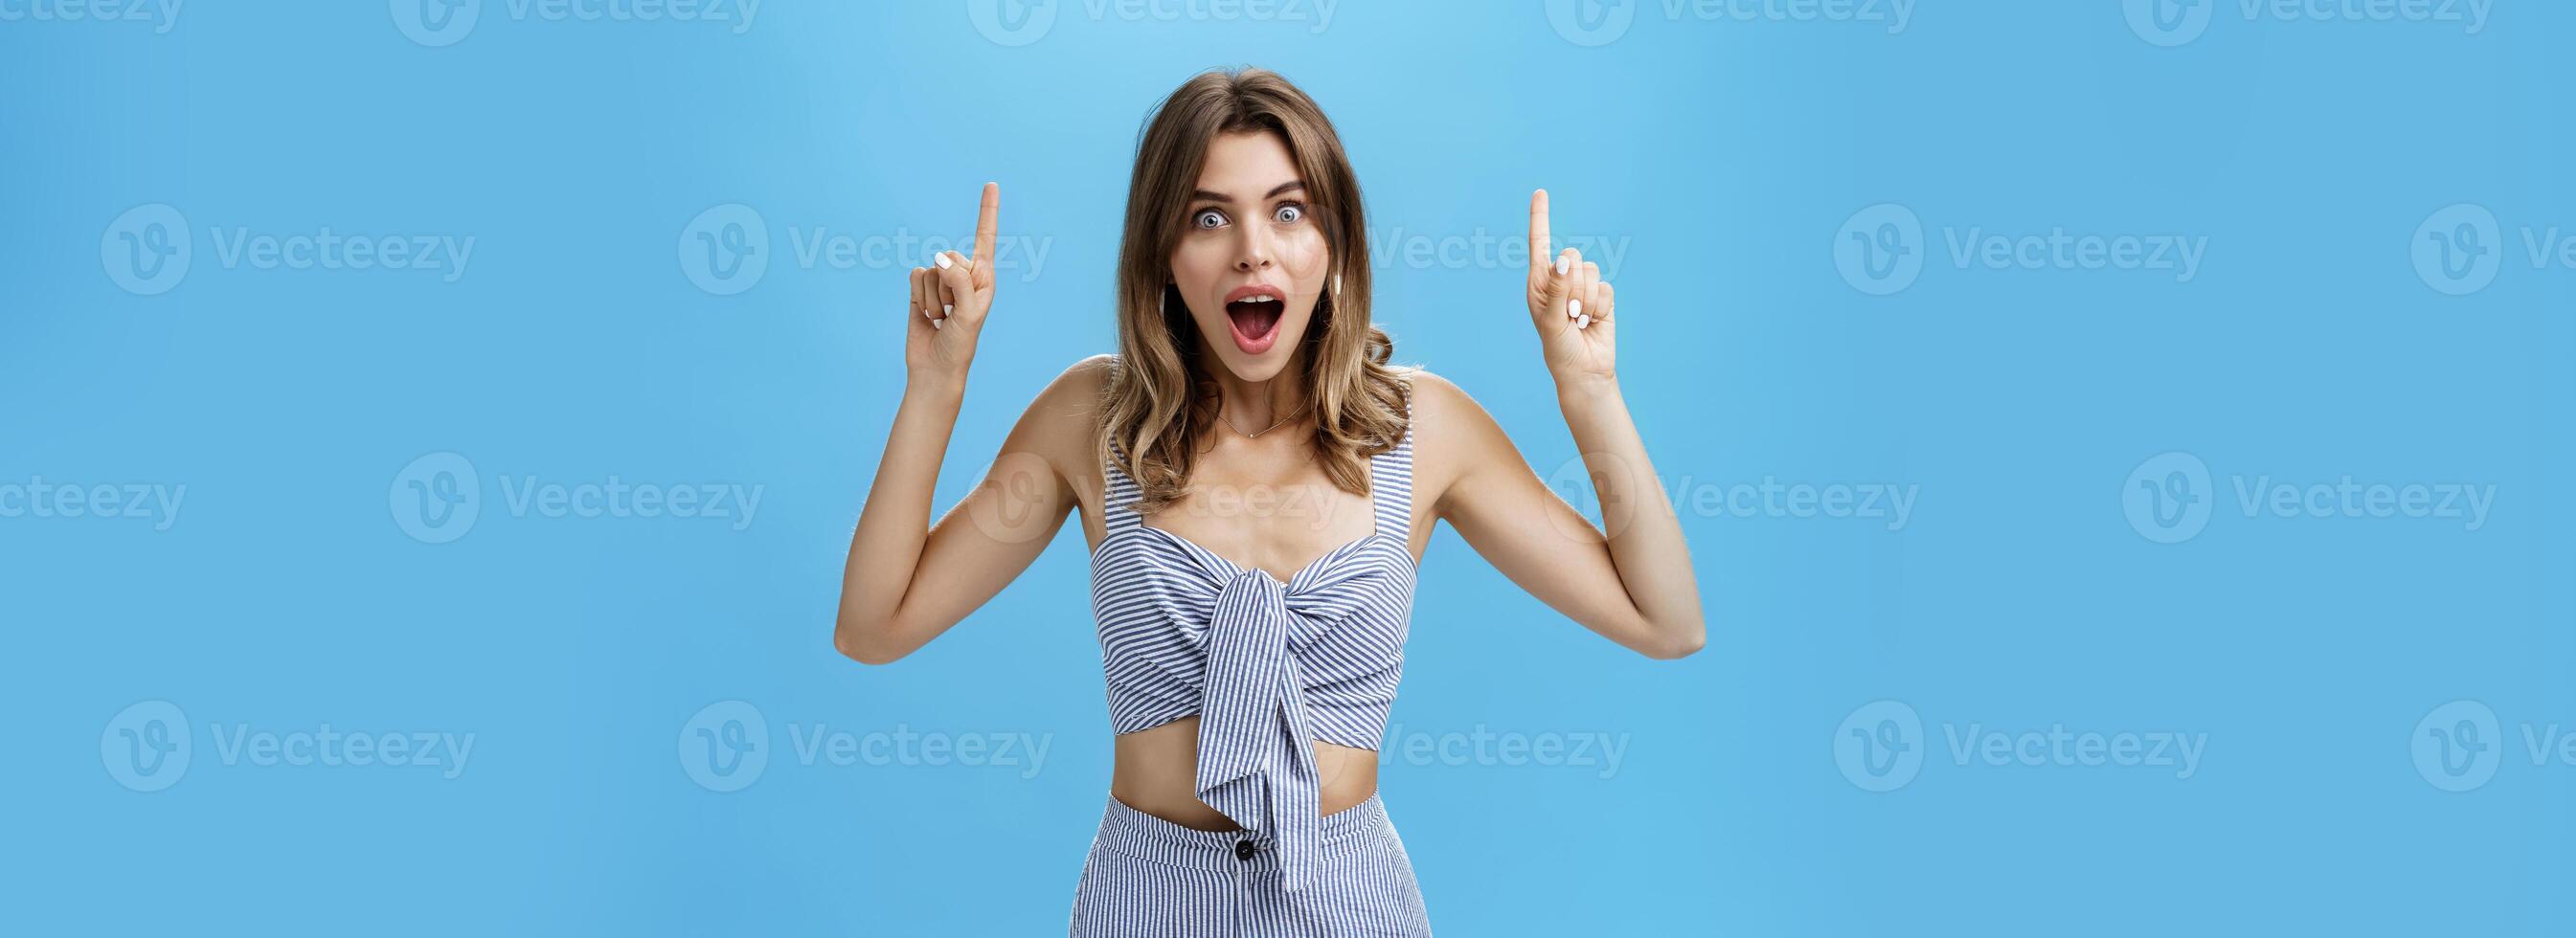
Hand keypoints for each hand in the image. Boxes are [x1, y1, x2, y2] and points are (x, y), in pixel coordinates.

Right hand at [907, 182, 1000, 386]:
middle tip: (952, 312)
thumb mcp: (968, 314)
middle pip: (948, 256)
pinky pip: (914, 276)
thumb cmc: (960, 344)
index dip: (987, 210)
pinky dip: (918, 297)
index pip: (986, 238)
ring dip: (932, 297)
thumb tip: (940, 257)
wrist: (935, 368)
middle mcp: (963, 275)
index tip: (992, 184)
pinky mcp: (920, 289)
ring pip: (929, 268)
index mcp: (984, 277)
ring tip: (941, 318)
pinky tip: (927, 316)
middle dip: (947, 285)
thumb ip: (958, 282)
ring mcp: (941, 281)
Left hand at [1524, 189, 1615, 387]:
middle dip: (1572, 286)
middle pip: (1573, 256)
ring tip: (1578, 320)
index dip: (1540, 217)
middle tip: (1567, 313)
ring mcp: (1582, 287)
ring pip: (1592, 271)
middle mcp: (1560, 280)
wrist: (1584, 370)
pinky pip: (1606, 288)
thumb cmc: (1558, 348)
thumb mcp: (1550, 319)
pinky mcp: (1602, 297)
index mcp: (1539, 282)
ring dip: (1586, 300)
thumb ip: (1557, 288)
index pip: (1539, 243)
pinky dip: (1600, 307)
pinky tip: (1592, 322)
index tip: (1540, 192)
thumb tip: (1564, 259)